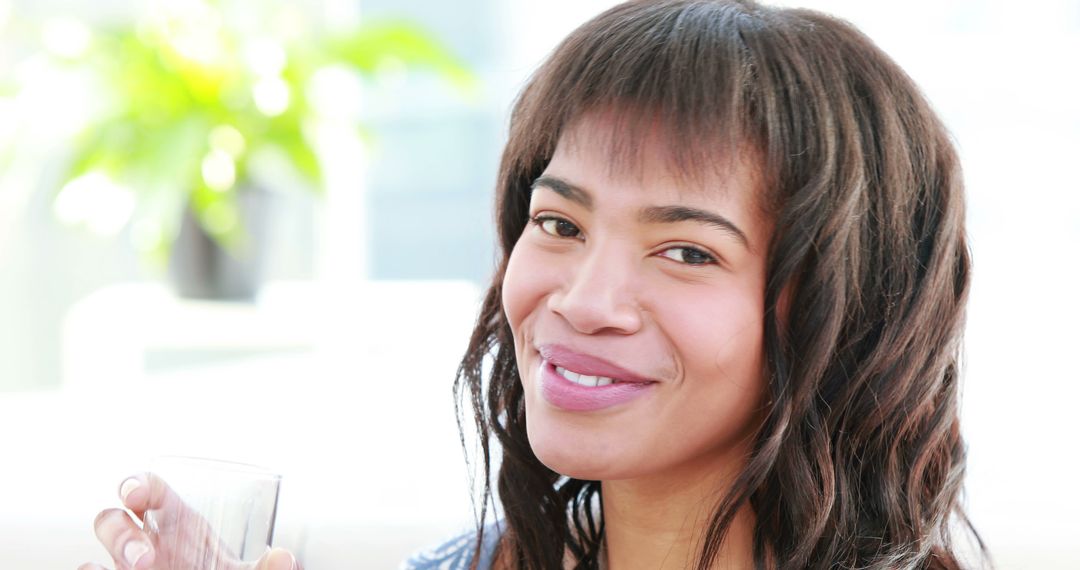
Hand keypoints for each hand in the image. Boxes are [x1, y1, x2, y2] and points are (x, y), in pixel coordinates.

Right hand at [79, 473, 299, 569]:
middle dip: (118, 535)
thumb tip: (284, 557)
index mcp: (176, 523)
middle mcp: (145, 542)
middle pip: (111, 520)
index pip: (147, 488)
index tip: (134, 496)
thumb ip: (264, 568)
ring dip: (102, 562)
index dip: (135, 484)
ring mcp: (125, 567)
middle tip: (145, 560)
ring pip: (92, 555)